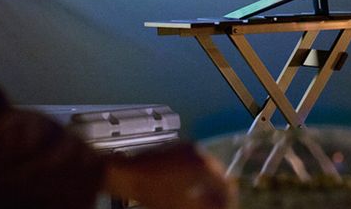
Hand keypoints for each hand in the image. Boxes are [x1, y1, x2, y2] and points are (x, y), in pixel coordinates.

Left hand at [102, 142, 234, 208]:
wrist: (124, 174)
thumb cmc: (152, 191)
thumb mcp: (183, 206)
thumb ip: (207, 208)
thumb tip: (223, 207)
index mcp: (202, 163)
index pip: (225, 185)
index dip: (227, 201)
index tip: (225, 208)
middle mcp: (196, 150)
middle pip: (216, 174)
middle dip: (217, 193)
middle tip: (216, 206)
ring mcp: (183, 147)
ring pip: (204, 169)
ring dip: (206, 186)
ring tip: (203, 201)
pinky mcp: (172, 149)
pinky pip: (192, 163)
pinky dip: (195, 177)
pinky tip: (188, 190)